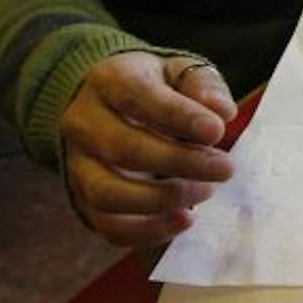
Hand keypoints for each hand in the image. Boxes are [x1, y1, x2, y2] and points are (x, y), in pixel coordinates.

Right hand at [59, 51, 236, 247]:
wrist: (111, 105)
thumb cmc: (156, 87)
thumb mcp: (180, 71)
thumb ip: (203, 84)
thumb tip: (222, 111)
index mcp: (109, 80)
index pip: (138, 98)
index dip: (179, 116)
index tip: (218, 131)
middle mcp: (83, 122)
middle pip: (124, 149)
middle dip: (179, 162)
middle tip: (224, 168)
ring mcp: (78, 164)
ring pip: (107, 193)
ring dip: (162, 199)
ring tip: (207, 191)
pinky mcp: (83, 198)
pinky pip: (107, 225)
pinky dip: (147, 231)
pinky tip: (185, 220)